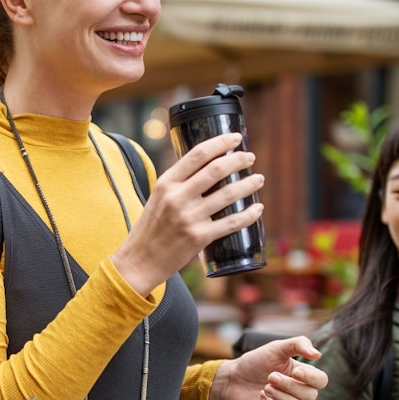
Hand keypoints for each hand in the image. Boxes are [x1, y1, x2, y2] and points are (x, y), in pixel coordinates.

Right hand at [111, 133, 265, 294]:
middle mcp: (177, 197)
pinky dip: (249, 214)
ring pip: (228, 194)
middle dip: (238, 160)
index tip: (236, 138)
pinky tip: (258, 208)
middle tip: (249, 158)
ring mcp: (189, 218)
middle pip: (216, 170)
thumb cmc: (151, 229)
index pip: (197, 155)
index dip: (220, 143)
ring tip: (258, 179)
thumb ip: (178, 184)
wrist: (140, 261)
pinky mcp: (199, 237)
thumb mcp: (158, 198)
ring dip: (249, 184)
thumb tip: (207, 170)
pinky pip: (232, 222)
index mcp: (166, 184)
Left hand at [208, 336, 325, 399]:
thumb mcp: (276, 348)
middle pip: (311, 395)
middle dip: (290, 386)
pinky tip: (262, 395)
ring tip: (266, 387)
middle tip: (270, 376)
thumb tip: (318, 354)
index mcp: (304, 376)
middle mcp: (301, 393)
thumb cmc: (256, 362)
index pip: (322, 380)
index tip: (295, 371)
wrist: (232, 378)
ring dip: (284, 397)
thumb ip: (298, 344)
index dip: (311, 378)